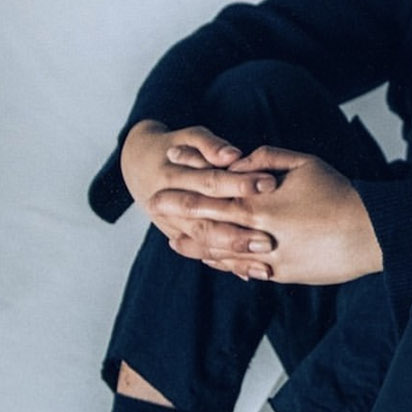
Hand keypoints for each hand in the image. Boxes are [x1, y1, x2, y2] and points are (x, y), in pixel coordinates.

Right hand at [119, 121, 276, 256]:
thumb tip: (233, 156)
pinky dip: (229, 265)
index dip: (239, 184)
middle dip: (237, 235)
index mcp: (172, 177)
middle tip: (268, 241)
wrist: (141, 166)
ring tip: (265, 266)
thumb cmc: (177, 146)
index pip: (210, 182)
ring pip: (204, 246)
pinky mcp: (182, 239)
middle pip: (205, 224)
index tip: (270, 184)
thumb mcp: (190, 137)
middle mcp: (169, 207)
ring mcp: (175, 227)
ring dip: (235, 258)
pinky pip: (206, 255)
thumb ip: (210, 145)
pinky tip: (252, 274)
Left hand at [165, 146, 382, 284]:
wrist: (370, 233)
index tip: (162, 186)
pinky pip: (248, 271)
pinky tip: (213, 261)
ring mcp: (270, 258)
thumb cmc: (339, 193)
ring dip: (198, 247)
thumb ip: (267, 160)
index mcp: (261, 204)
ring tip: (176, 242)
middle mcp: (260, 234)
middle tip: (154, 208)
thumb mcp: (304, 164)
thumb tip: (240, 160)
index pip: (212, 197)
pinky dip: (227, 265)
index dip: (184, 192)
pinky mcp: (283, 275)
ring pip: (224, 254)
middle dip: (180, 217)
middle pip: (210, 226)